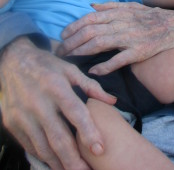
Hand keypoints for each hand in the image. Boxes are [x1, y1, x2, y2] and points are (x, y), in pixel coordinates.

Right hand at [0, 37, 115, 169]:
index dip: (88, 132)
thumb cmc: (47, 66)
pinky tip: (56, 163)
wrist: (13, 62)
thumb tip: (113, 101)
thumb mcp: (69, 69)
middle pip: (58, 137)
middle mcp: (38, 102)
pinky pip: (30, 146)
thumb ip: (91, 86)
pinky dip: (44, 157)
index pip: (75, 112)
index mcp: (56, 86)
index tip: (100, 149)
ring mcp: (22, 114)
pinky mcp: (12, 123)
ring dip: (59, 164)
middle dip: (74, 160)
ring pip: (43, 147)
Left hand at [57, 1, 173, 75]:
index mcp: (121, 11)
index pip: (91, 18)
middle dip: (72, 41)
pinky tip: (93, 71)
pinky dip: (104, 66)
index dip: (74, 26)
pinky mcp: (140, 51)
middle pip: (91, 31)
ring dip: (81, 52)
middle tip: (60, 51)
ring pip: (100, 43)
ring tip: (69, 59)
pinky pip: (119, 60)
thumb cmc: (154, 17)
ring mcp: (132, 37)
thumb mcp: (133, 6)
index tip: (62, 35)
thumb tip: (91, 6)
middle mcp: (123, 22)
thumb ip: (111, 6)